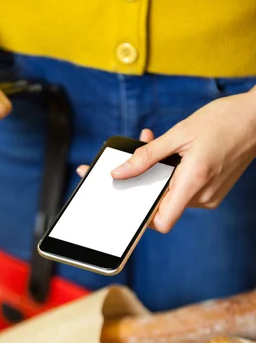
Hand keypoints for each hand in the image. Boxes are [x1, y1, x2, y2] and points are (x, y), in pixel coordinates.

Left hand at [77, 93, 255, 232]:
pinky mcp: (213, 192)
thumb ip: (147, 156)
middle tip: (143, 151)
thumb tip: (120, 173)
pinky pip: (186, 190)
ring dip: (162, 174)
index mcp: (194, 180)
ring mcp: (210, 196)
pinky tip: (178, 154)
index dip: (143, 217)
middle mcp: (203, 195)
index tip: (131, 199)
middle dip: (149, 181)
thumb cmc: (223, 120)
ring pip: (174, 195)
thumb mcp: (179, 133)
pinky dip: (176, 175)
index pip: (162, 221)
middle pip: (164, 204)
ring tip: (164, 146)